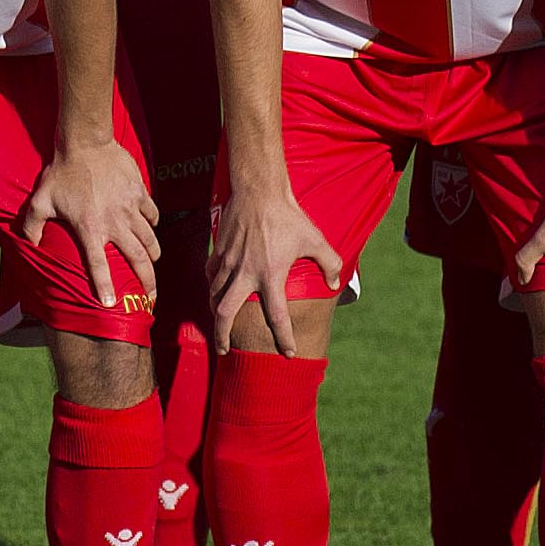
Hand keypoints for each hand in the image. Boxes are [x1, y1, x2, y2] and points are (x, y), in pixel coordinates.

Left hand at [18, 138, 159, 312]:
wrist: (85, 142)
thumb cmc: (61, 172)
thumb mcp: (40, 200)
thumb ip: (33, 224)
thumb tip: (31, 242)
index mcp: (90, 229)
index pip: (99, 266)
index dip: (106, 287)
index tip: (112, 304)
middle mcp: (115, 223)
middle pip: (138, 259)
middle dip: (147, 281)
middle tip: (150, 297)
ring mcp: (130, 208)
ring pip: (150, 239)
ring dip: (153, 256)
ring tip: (153, 266)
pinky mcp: (140, 193)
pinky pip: (153, 214)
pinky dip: (153, 224)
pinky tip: (151, 227)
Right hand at [208, 177, 341, 352]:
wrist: (259, 192)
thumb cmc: (288, 217)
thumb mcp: (316, 240)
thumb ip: (329, 264)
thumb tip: (333, 284)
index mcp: (270, 276)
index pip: (277, 317)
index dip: (284, 339)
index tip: (288, 353)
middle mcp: (245, 274)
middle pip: (225, 314)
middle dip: (222, 336)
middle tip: (224, 350)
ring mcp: (228, 263)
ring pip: (214, 296)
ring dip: (216, 314)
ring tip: (220, 324)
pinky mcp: (219, 251)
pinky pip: (211, 276)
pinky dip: (212, 288)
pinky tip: (215, 292)